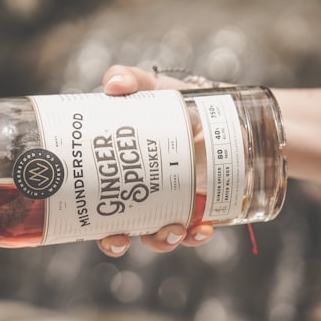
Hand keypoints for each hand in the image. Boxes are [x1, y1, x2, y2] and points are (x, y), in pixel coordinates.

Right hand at [96, 64, 214, 257]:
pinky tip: (202, 230)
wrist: (233, 115)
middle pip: (118, 226)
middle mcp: (140, 193)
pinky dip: (196, 235)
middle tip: (121, 239)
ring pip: (157, 236)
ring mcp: (171, 204)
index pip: (95, 199)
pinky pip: (194, 232)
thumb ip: (133, 80)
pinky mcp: (201, 210)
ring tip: (173, 231)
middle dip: (116, 241)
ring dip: (161, 241)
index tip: (93, 227)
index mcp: (121, 170)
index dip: (88, 221)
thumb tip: (112, 84)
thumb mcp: (157, 88)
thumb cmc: (183, 104)